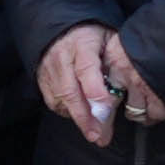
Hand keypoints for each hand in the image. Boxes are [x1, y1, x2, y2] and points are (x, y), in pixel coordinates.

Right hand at [35, 24, 161, 145]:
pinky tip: (79, 114)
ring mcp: (49, 69)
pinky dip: (66, 111)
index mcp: (82, 44)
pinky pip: (52, 102)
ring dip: (77, 118)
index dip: (95, 90)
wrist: (62, 28)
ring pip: (60, 99)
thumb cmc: (92, 37)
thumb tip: (123, 93)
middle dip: (84, 116)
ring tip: (93, 130)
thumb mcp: (108, 42)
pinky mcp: (41, 79)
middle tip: (96, 135)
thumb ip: (114, 64)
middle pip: (70, 91)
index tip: (106, 107)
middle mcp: (62, 57)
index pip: (86, 70)